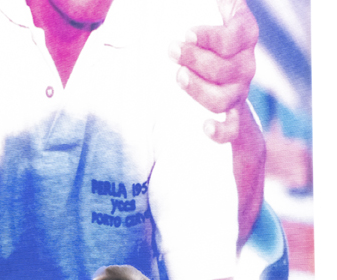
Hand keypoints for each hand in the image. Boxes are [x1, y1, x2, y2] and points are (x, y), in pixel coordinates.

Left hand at [172, 0, 257, 142]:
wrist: (219, 79)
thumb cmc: (208, 42)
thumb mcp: (214, 18)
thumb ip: (220, 4)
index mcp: (244, 38)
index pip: (236, 37)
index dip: (210, 37)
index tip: (185, 33)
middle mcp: (245, 65)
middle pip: (225, 67)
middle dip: (195, 59)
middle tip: (171, 51)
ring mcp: (238, 92)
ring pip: (223, 97)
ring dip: (198, 89)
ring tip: (178, 77)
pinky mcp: (230, 115)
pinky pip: (231, 129)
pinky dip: (220, 130)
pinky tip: (204, 126)